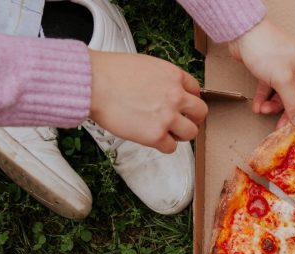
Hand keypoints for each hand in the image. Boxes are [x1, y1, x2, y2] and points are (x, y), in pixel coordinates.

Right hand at [87, 51, 207, 152]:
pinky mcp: (156, 135)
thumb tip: (162, 90)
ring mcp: (168, 116)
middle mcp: (176, 95)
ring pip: (191, 133)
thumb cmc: (109, 72)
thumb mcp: (145, 65)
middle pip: (200, 113)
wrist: (93, 82)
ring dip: (180, 135)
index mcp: (173, 75)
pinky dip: (163, 146)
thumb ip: (160, 79)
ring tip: (165, 133)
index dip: (188, 100)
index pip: (196, 90)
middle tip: (180, 122)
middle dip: (191, 118)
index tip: (182, 106)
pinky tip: (152, 139)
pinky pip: (171, 148)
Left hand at [228, 19, 294, 127]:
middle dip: (289, 112)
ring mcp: (284, 71)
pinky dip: (263, 99)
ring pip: (282, 96)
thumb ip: (292, 102)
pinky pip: (269, 90)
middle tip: (282, 128)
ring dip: (272, 105)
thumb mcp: (282, 79)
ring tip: (262, 110)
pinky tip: (257, 106)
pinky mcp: (269, 72)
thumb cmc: (267, 49)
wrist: (242, 34)